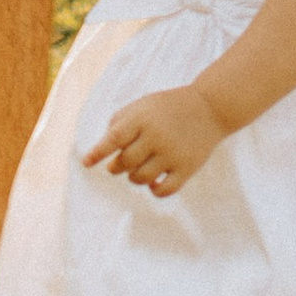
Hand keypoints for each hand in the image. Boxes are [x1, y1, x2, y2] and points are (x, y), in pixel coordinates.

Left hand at [84, 84, 227, 197]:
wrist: (209, 107)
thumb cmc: (168, 107)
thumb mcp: (143, 104)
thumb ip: (120, 122)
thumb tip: (103, 148)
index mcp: (143, 118)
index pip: (114, 138)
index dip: (98, 152)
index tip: (86, 163)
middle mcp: (157, 136)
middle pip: (124, 162)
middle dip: (116, 166)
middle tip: (117, 164)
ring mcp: (172, 153)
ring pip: (140, 178)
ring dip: (133, 177)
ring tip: (138, 168)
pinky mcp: (187, 168)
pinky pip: (163, 190)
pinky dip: (154, 190)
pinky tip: (153, 182)